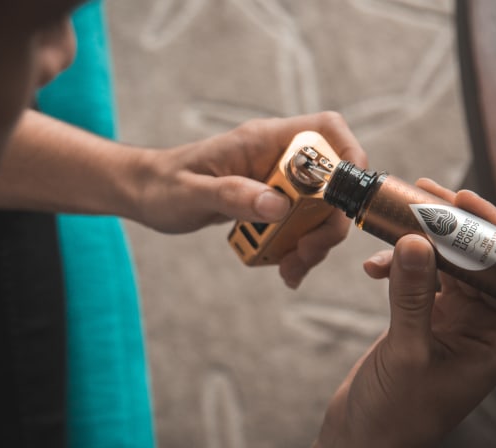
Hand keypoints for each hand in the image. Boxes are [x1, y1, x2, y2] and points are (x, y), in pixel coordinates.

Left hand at [131, 111, 367, 287]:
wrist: (145, 194)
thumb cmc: (162, 185)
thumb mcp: (191, 194)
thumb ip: (233, 195)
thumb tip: (279, 206)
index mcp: (264, 139)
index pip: (327, 129)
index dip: (350, 156)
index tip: (346, 198)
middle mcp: (279, 157)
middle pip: (334, 182)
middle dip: (329, 223)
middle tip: (306, 255)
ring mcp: (279, 181)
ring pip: (322, 210)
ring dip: (314, 244)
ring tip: (290, 271)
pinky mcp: (273, 203)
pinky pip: (302, 226)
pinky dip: (299, 250)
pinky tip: (283, 269)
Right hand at [302, 179, 495, 447]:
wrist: (364, 443)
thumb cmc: (395, 416)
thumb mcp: (406, 352)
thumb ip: (412, 294)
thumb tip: (414, 239)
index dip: (485, 231)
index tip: (461, 197)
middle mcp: (479, 328)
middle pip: (474, 261)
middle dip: (447, 227)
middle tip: (421, 194)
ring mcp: (451, 324)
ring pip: (444, 266)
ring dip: (418, 243)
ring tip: (392, 219)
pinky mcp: (423, 324)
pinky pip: (418, 281)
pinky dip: (398, 267)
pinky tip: (374, 266)